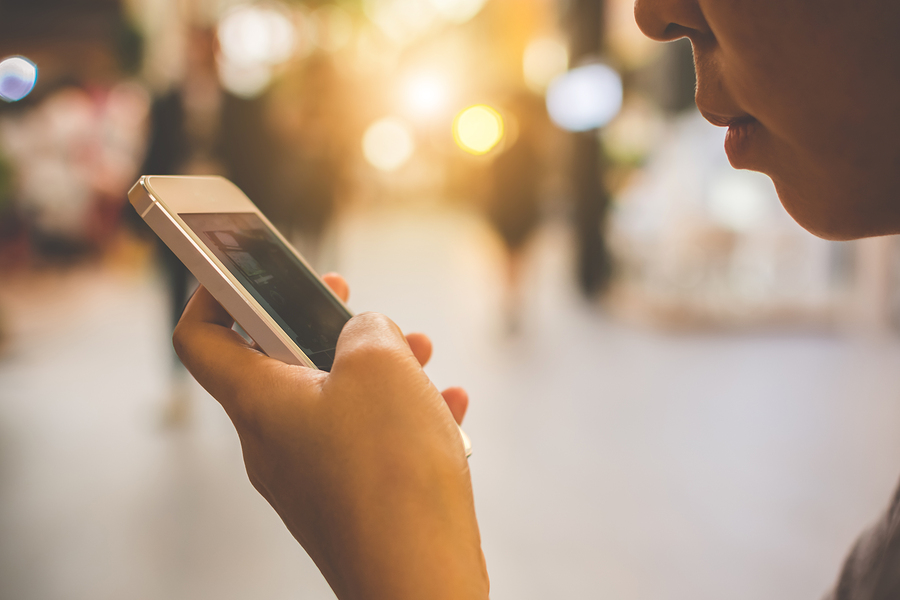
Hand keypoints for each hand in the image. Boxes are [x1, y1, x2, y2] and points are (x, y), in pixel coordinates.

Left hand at [172, 274, 488, 599]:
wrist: (420, 582)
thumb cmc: (393, 472)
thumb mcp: (381, 365)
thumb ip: (367, 328)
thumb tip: (366, 334)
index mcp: (260, 404)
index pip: (202, 339)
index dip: (213, 294)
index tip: (248, 270)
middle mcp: (274, 443)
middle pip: (281, 366)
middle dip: (326, 326)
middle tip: (358, 306)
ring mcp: (310, 478)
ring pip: (334, 401)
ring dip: (377, 370)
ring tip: (424, 354)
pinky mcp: (348, 503)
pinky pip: (367, 442)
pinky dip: (401, 415)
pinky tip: (449, 406)